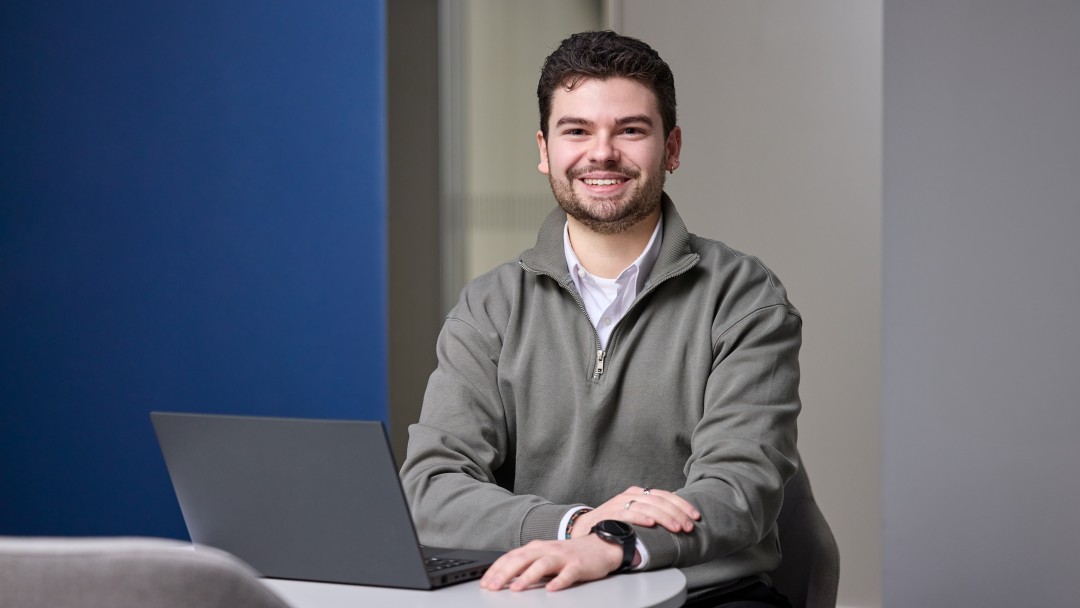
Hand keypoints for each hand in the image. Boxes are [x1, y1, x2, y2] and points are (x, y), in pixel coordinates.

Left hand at [479, 535, 621, 591]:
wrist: (600, 546)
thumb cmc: (568, 555)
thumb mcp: (544, 556)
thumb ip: (526, 564)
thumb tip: (503, 578)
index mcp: (536, 548)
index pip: (512, 557)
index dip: (497, 569)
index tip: (485, 582)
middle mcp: (547, 549)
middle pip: (522, 559)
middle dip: (505, 573)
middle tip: (493, 587)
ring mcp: (563, 557)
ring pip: (542, 564)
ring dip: (527, 576)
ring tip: (516, 588)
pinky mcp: (578, 566)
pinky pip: (568, 574)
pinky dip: (559, 581)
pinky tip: (551, 589)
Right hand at [571, 486, 699, 538]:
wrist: (585, 528)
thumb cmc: (615, 523)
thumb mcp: (636, 513)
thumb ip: (653, 510)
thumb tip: (678, 509)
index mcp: (639, 493)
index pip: (666, 495)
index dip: (682, 505)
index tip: (695, 516)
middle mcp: (630, 495)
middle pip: (659, 500)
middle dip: (677, 514)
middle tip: (688, 527)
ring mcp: (619, 503)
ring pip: (647, 507)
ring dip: (665, 518)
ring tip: (676, 528)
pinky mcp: (609, 514)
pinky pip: (628, 514)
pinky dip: (641, 518)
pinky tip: (651, 524)